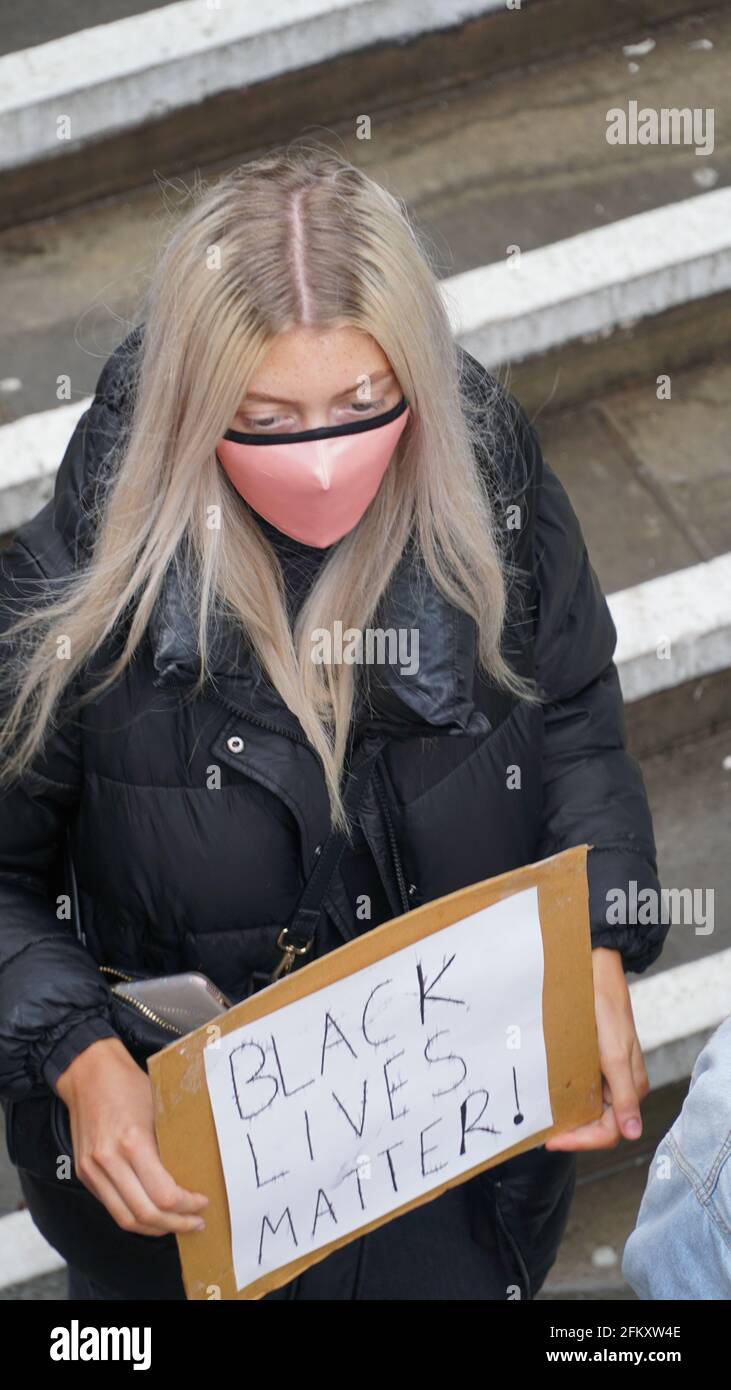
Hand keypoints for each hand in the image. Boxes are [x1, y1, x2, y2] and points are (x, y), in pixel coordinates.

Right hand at [55, 1037, 209, 1235]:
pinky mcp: (84, 1173)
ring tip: (175, 1224)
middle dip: (175, 1224)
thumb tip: (192, 1174)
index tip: (202, 1202)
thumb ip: (169, 1144)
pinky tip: (152, 1213)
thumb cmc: (128, 1085)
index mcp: (132, 1142)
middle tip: (195, 1222)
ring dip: (154, 1228)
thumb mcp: (159, 1110)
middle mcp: (108, 1161)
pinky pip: (112, 1206)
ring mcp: (93, 1170)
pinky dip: (134, 1216)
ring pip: (125, 1218)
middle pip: (145, 1214)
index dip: (187, 1206)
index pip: (164, 1195)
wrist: (88, 1072)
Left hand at [544, 946, 648, 1150]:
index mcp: (631, 1088)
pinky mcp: (597, 1063)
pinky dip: (567, 1100)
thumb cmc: (606, 1011)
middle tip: (543, 1134)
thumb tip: (634, 1135)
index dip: (582, 1141)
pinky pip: (584, 1091)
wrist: (597, 975)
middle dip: (573, 1134)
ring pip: (590, 1110)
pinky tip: (550, 1099)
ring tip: (543, 1121)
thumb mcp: (613, 1055)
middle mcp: (622, 1086)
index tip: (551, 1140)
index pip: (609, 1132)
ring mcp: (609, 1075)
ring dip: (569, 1119)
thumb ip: (624, 1096)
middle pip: (599, 1125)